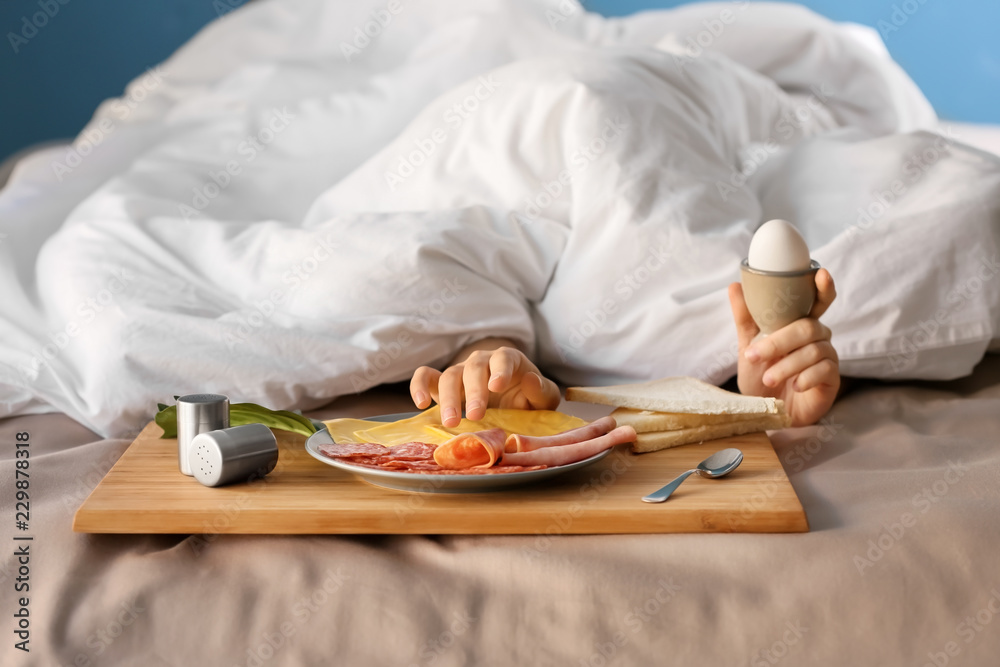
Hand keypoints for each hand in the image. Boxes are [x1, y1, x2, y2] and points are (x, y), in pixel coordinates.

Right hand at [410, 344, 559, 426]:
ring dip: (449, 398)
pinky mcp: (443, 384)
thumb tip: (530, 379)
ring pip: (450, 375)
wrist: (511, 399)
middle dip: (474, 392)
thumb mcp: (544, 399)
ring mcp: (461, 370)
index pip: (503, 358)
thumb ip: (542, 391)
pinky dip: (419, 386)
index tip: (496, 385)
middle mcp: (482, 361)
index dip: (499, 370)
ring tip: (451, 421)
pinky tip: (420, 403)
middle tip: (476, 416)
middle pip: (474, 368)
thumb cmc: (529, 398)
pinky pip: (427, 377)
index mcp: (509, 360)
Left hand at [728, 269, 839, 426]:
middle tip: (754, 356)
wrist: (767, 411)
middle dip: (778, 342)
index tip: (821, 274)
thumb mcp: (748, 346)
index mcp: (799, 325)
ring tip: (767, 379)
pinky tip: (795, 386)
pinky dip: (805, 377)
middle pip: (807, 328)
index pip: (818, 301)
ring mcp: (827, 358)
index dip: (823, 287)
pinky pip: (825, 370)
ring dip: (786, 365)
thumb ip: (746, 317)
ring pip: (814, 350)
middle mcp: (818, 337)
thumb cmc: (762, 376)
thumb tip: (735, 285)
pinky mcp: (832, 380)